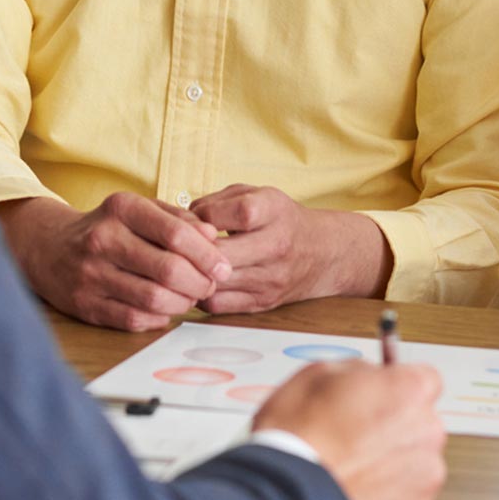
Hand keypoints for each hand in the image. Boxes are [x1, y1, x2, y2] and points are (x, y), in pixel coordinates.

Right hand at [0, 193, 230, 331]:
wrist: (48, 247)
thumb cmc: (106, 227)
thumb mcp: (138, 209)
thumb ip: (177, 219)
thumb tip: (212, 237)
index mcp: (122, 209)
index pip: (177, 234)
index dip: (207, 254)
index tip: (223, 266)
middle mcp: (104, 239)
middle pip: (169, 270)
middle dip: (200, 282)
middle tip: (210, 285)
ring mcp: (92, 274)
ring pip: (154, 299)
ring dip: (182, 303)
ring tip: (190, 297)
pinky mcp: (86, 305)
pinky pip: (133, 320)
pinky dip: (158, 318)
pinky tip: (165, 310)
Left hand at [190, 185, 389, 311]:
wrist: (322, 252)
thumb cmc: (280, 218)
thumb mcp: (256, 194)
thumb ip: (217, 201)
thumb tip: (182, 219)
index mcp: (273, 210)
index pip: (230, 214)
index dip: (202, 216)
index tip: (191, 218)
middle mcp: (275, 246)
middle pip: (221, 254)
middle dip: (191, 251)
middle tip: (176, 247)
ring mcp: (270, 279)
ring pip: (216, 283)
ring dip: (192, 275)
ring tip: (182, 265)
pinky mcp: (262, 303)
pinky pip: (218, 305)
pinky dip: (201, 295)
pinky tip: (197, 281)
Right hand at [254, 360, 445, 499]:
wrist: (289, 497)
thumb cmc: (300, 434)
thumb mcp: (318, 373)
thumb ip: (359, 370)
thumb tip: (367, 376)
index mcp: (408, 391)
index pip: (426, 379)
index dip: (399, 385)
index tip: (383, 392)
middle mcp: (427, 432)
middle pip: (421, 421)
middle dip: (395, 424)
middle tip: (357, 430)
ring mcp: (425, 476)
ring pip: (415, 460)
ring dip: (393, 460)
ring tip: (353, 465)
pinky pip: (408, 495)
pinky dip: (388, 493)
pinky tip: (357, 489)